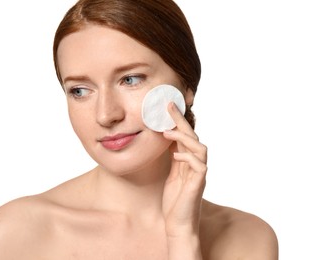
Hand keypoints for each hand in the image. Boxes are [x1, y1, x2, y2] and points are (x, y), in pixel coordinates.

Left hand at [162, 102, 207, 237]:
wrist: (178, 224)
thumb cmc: (174, 201)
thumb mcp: (172, 175)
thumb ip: (175, 159)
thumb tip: (168, 140)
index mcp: (189, 162)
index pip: (185, 136)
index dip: (178, 121)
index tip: (168, 107)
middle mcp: (196, 165)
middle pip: (193, 137)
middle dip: (181, 120)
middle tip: (168, 106)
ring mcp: (199, 174)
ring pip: (200, 148)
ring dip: (184, 138)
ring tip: (167, 133)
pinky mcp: (198, 184)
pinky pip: (199, 166)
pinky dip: (188, 158)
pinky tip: (175, 156)